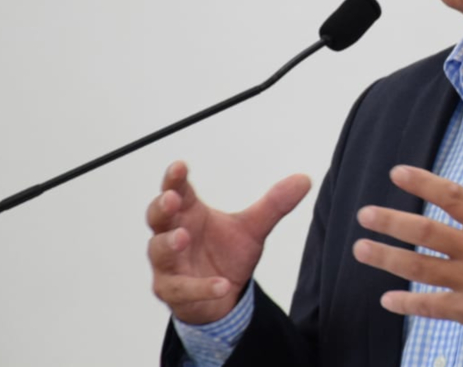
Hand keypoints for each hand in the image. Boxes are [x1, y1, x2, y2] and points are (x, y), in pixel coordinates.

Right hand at [145, 161, 311, 323]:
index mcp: (189, 213)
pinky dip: (202, 287)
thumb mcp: (253, 228)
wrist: (223, 296)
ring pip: (159, 251)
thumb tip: (304, 179)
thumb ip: (274, 205)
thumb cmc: (227, 254)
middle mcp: (172, 234)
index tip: (180, 166)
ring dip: (169, 243)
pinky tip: (222, 284)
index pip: (177, 190)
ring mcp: (168, 264)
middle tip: (172, 198)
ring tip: (183, 237)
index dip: (175, 178)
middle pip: (158, 217)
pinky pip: (182, 289)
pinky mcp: (172, 291)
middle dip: (162, 206)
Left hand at [352, 165, 462, 341]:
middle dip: (392, 222)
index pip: (453, 197)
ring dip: (387, 258)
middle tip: (364, 214)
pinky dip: (407, 304)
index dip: (424, 183)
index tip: (397, 173)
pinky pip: (431, 306)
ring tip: (361, 249)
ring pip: (421, 268)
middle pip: (427, 233)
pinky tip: (386, 299)